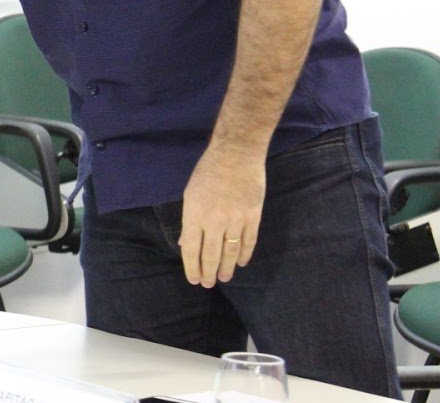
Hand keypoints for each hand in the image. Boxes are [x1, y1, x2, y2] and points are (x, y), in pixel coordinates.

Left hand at [178, 145, 264, 287]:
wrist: (236, 155)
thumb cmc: (208, 172)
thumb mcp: (190, 194)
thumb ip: (189, 221)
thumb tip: (187, 244)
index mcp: (194, 215)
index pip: (191, 249)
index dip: (192, 267)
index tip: (194, 280)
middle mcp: (214, 221)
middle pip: (211, 255)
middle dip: (208, 273)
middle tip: (208, 285)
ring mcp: (235, 220)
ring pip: (230, 252)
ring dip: (226, 268)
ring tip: (223, 279)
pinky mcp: (253, 217)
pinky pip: (249, 242)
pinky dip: (244, 255)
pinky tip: (240, 263)